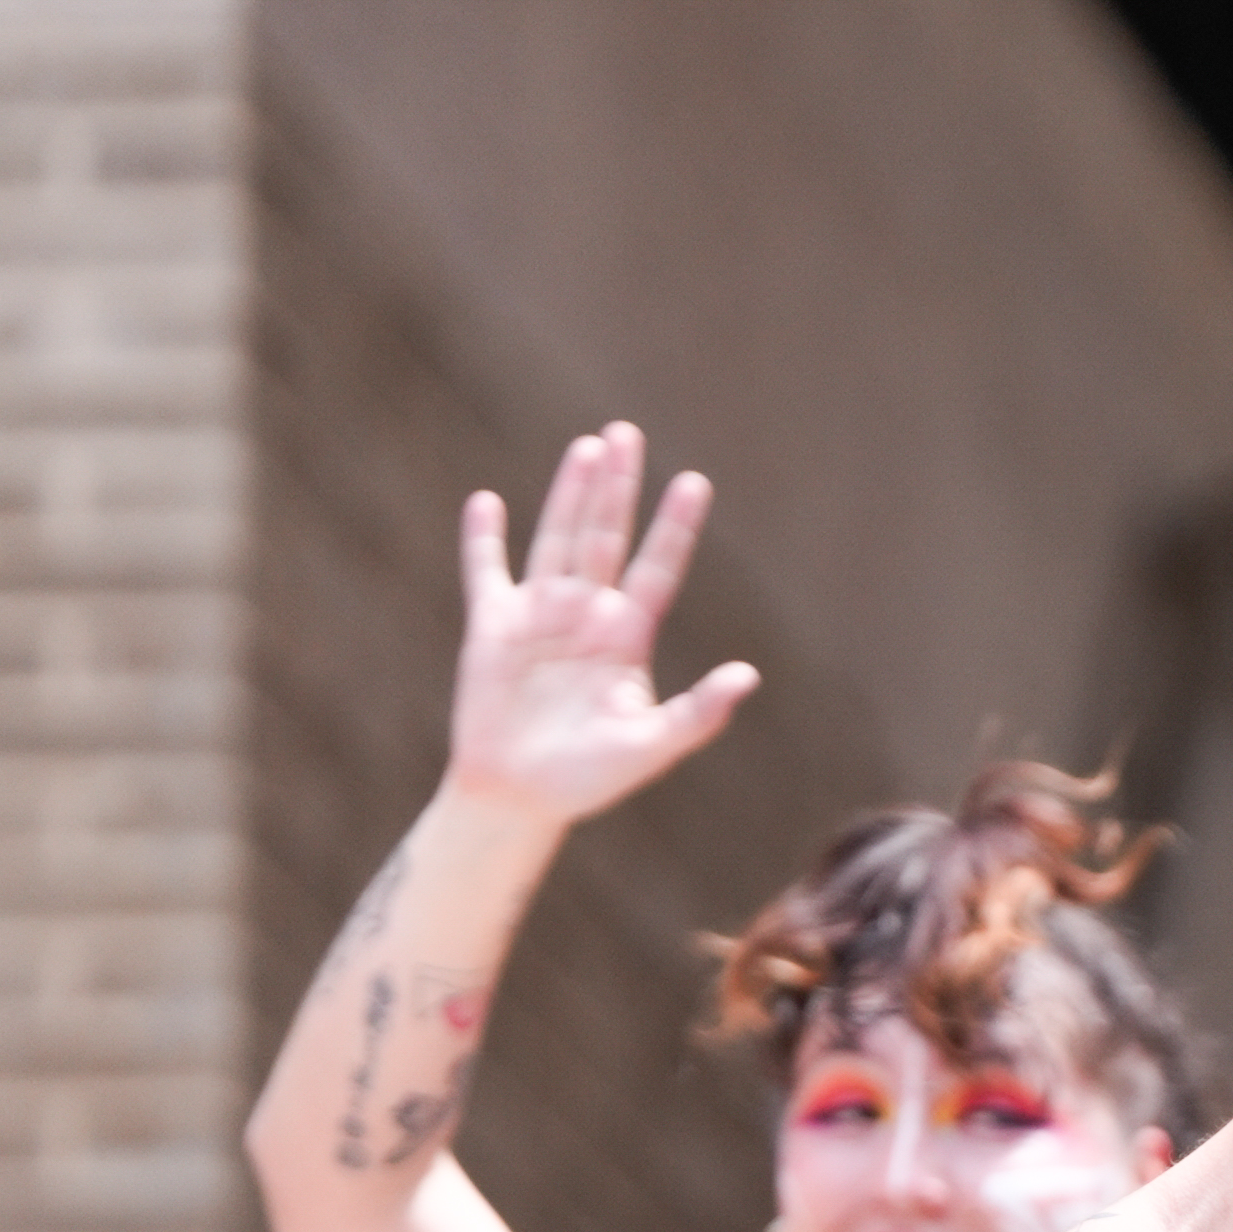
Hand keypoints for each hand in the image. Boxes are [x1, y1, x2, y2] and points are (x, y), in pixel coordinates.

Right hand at [447, 423, 751, 828]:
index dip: (676, 527)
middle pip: (606, 536)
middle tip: (628, 433)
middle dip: (619, 487)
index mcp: (628, 637)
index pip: (658, 568)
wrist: (520, 798)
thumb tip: (749, 676)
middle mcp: (587, 616)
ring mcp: (539, 616)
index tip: (696, 482)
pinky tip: (487, 502)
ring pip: (557, 539)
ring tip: (587, 447)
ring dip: (570, 494)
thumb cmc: (589, 779)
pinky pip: (485, 572)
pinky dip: (484, 539)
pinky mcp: (491, 628)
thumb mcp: (652, 747)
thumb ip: (698, 713)